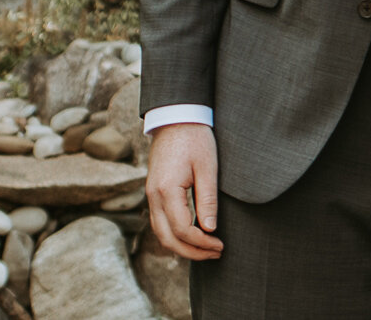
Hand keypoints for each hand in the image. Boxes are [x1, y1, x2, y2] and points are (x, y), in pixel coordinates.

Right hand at [145, 123, 225, 261]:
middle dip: (191, 252)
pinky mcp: (153, 192)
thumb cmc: (195, 139)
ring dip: (181, 246)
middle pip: (167, 238)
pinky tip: (192, 235)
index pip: (183, 230)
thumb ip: (207, 200)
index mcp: (166, 191)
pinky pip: (159, 222)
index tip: (220, 245)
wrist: (176, 117)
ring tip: (206, 249)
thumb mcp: (208, 168)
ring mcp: (150, 195)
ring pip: (160, 233)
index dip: (202, 243)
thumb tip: (210, 230)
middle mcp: (153, 196)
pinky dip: (173, 235)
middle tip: (215, 253)